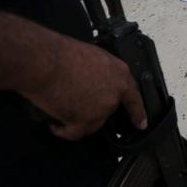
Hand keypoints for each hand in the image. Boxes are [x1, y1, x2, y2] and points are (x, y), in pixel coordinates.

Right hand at [21, 36, 147, 140]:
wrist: (45, 61)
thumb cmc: (61, 53)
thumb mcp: (92, 55)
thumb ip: (100, 72)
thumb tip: (94, 81)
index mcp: (119, 73)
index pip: (133, 97)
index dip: (137, 112)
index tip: (141, 123)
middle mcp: (114, 93)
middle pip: (107, 111)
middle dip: (90, 110)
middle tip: (73, 102)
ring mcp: (101, 108)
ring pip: (92, 123)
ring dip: (77, 120)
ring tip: (61, 111)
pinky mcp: (84, 120)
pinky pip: (75, 133)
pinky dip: (64, 131)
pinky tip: (57, 126)